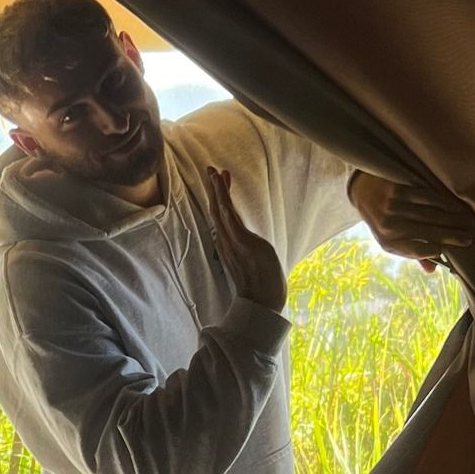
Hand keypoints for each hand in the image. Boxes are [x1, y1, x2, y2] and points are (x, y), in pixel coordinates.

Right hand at [206, 167, 286, 313]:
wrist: (264, 304)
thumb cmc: (263, 289)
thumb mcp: (256, 267)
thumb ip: (250, 258)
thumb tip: (251, 251)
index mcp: (230, 247)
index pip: (222, 218)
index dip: (219, 199)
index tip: (221, 181)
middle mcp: (228, 242)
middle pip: (216, 211)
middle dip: (214, 190)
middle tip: (210, 169)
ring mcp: (233, 241)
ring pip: (221, 210)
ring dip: (217, 190)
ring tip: (213, 171)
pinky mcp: (242, 241)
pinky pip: (229, 216)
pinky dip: (224, 200)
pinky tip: (222, 187)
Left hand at [347, 171, 472, 270]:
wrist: (362, 190)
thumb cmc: (382, 219)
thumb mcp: (390, 240)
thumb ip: (411, 252)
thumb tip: (433, 270)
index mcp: (388, 242)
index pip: (418, 251)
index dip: (437, 250)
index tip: (455, 251)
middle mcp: (390, 226)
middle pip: (429, 232)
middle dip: (453, 236)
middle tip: (472, 238)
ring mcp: (394, 206)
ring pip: (431, 214)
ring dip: (452, 219)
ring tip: (469, 222)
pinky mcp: (398, 190)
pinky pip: (426, 196)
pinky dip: (443, 202)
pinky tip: (455, 206)